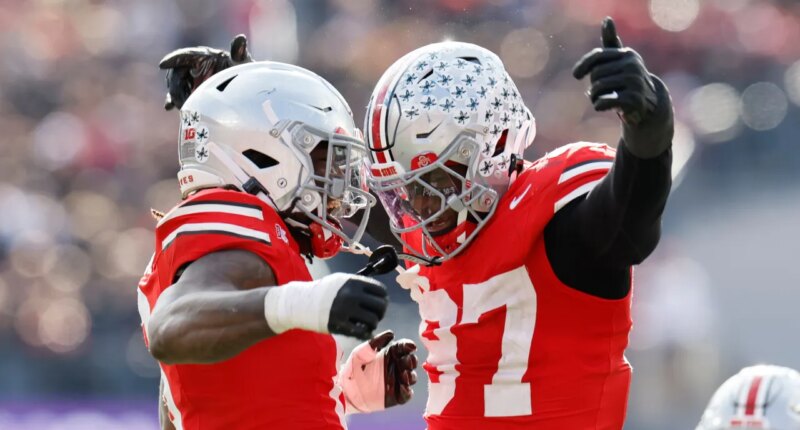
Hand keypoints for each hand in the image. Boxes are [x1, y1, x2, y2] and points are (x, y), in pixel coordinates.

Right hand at [159, 34, 252, 109]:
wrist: (244, 91)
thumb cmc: (244, 73)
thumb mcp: (242, 63)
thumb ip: (239, 53)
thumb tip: (240, 39)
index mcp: (204, 56)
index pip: (186, 55)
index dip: (174, 59)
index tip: (163, 64)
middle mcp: (194, 66)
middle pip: (177, 72)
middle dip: (175, 85)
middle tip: (180, 99)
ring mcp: (191, 80)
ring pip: (176, 84)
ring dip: (175, 94)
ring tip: (183, 106)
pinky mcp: (191, 92)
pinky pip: (178, 95)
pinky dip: (173, 100)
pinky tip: (169, 107)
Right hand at [327, 275, 387, 339]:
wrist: (302, 302)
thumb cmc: (324, 291)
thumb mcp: (341, 280)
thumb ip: (360, 285)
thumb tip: (381, 295)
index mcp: (354, 282)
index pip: (381, 291)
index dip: (383, 299)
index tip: (379, 304)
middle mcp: (352, 295)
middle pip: (380, 306)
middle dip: (380, 312)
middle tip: (375, 316)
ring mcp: (346, 310)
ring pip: (373, 320)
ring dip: (373, 324)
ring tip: (367, 324)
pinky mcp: (340, 324)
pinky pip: (362, 332)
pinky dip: (366, 333)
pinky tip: (364, 332)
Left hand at [338, 330, 417, 412]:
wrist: (345, 391)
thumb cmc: (352, 369)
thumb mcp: (360, 353)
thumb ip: (374, 343)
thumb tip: (391, 334)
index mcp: (389, 355)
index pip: (403, 348)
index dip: (408, 346)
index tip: (411, 346)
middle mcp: (395, 367)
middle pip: (410, 362)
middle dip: (412, 360)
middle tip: (408, 361)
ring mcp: (396, 382)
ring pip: (411, 377)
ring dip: (411, 376)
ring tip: (405, 374)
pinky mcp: (395, 396)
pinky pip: (406, 394)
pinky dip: (407, 391)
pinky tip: (403, 388)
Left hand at [572, 17, 672, 157]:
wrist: (648, 103)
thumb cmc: (627, 78)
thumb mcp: (620, 60)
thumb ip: (611, 41)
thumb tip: (607, 19)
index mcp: (627, 54)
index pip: (598, 56)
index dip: (583, 65)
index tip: (576, 75)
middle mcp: (632, 65)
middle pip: (596, 74)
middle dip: (592, 85)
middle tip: (597, 92)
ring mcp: (634, 82)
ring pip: (598, 88)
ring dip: (594, 96)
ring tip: (600, 99)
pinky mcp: (633, 99)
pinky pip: (604, 101)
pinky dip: (598, 105)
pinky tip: (601, 106)